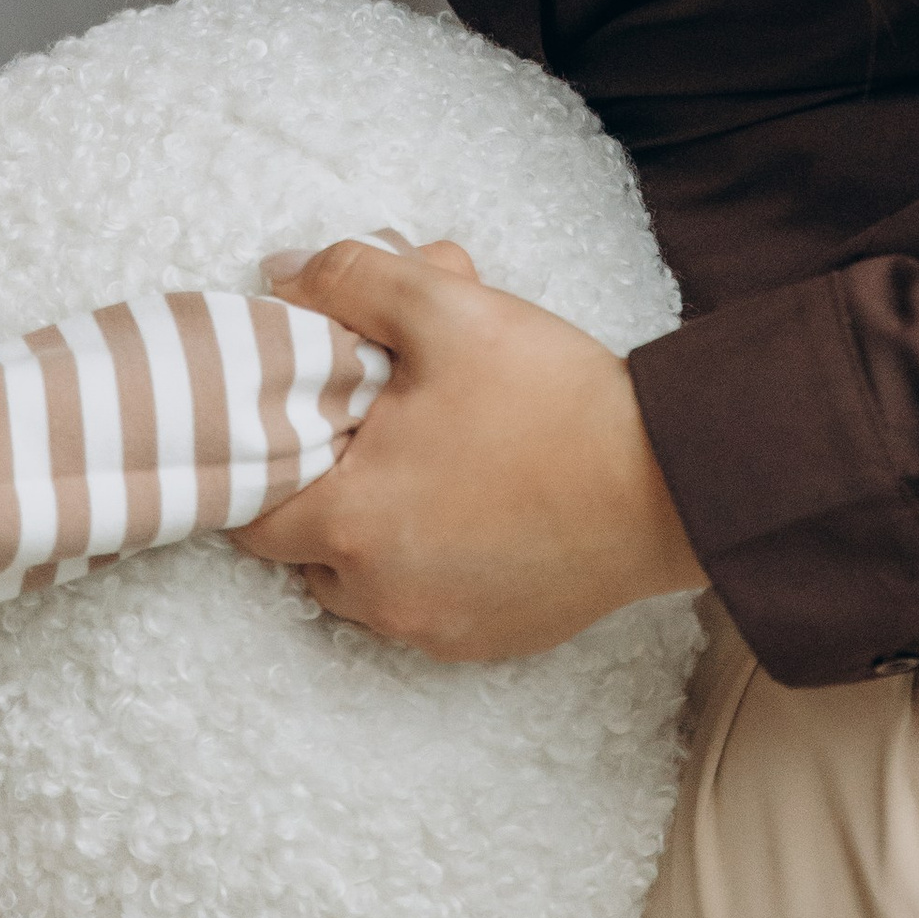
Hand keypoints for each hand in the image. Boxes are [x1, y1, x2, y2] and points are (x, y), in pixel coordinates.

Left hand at [232, 238, 704, 659]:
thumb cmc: (553, 398)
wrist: (666, 481)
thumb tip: (280, 274)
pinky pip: (421, 608)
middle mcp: (379, 594)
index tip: (297, 427)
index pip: (253, 515)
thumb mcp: (446, 307)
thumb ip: (350, 279)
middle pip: (304, 551)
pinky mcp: (483, 642)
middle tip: (371, 436)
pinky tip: (468, 510)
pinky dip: (427, 567)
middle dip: (324, 495)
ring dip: (373, 536)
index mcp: (351, 520)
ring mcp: (433, 628)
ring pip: (360, 585)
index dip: (266, 462)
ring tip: (423, 469)